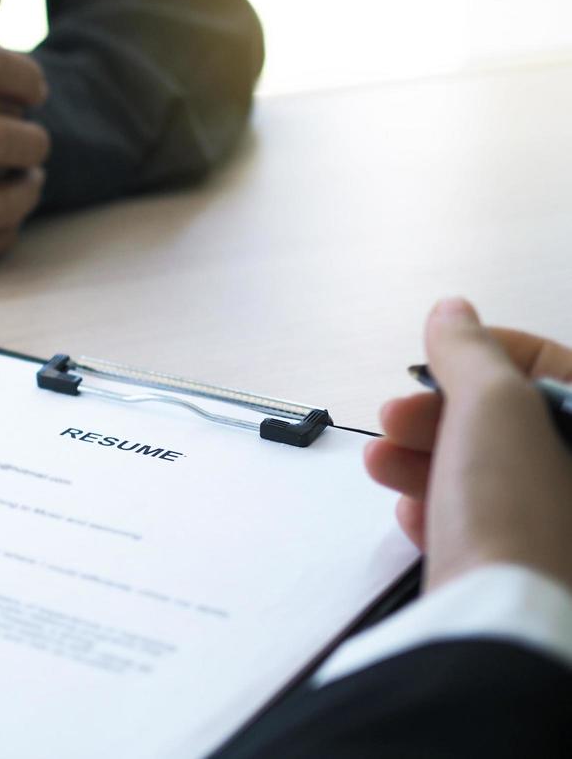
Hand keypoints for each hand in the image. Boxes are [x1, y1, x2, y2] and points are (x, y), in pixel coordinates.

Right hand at [366, 298, 571, 593]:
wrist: (498, 625)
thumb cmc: (518, 520)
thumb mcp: (491, 404)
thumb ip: (469, 350)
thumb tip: (453, 316)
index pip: (548, 365)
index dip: (482, 353)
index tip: (436, 357)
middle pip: (510, 420)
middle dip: (438, 413)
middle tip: (400, 416)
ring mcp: (554, 527)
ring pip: (486, 471)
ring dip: (423, 458)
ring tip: (385, 460)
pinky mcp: (523, 569)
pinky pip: (478, 522)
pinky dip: (438, 509)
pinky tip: (414, 511)